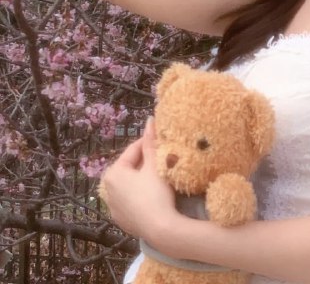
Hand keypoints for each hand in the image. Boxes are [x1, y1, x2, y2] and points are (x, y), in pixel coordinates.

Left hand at [100, 118, 175, 242]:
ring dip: (142, 178)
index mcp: (113, 173)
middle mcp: (107, 190)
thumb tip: (149, 119)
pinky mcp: (121, 221)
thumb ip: (151, 142)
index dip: (149, 143)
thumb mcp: (155, 164)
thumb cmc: (156, 192)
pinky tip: (152, 196)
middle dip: (145, 162)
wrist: (160, 228)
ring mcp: (113, 208)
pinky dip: (139, 195)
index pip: (133, 150)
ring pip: (130, 185)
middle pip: (130, 168)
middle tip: (163, 159)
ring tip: (159, 176)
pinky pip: (130, 200)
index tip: (163, 141)